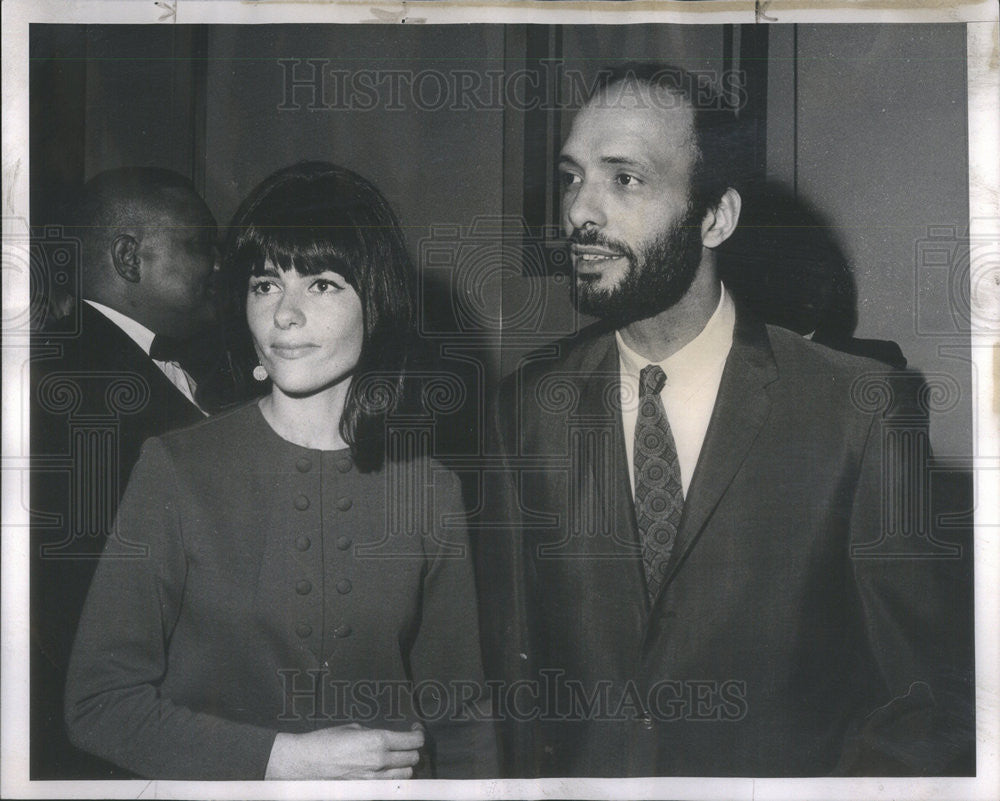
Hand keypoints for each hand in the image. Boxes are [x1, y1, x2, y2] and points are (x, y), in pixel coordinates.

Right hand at [264, 722, 423, 778]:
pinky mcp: (366, 789)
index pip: (413, 741)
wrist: (306, 762)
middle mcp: (380, 760)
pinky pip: (389, 784)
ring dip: (404, 765)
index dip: (418, 735)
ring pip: (405, 774)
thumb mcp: (353, 728)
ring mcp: (374, 778)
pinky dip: (393, 778)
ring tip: (397, 758)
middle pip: (412, 758)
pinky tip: (386, 770)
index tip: (416, 731)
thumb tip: (383, 737)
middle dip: (412, 750)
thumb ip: (373, 733)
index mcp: (378, 740)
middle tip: (407, 743)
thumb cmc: (326, 741)